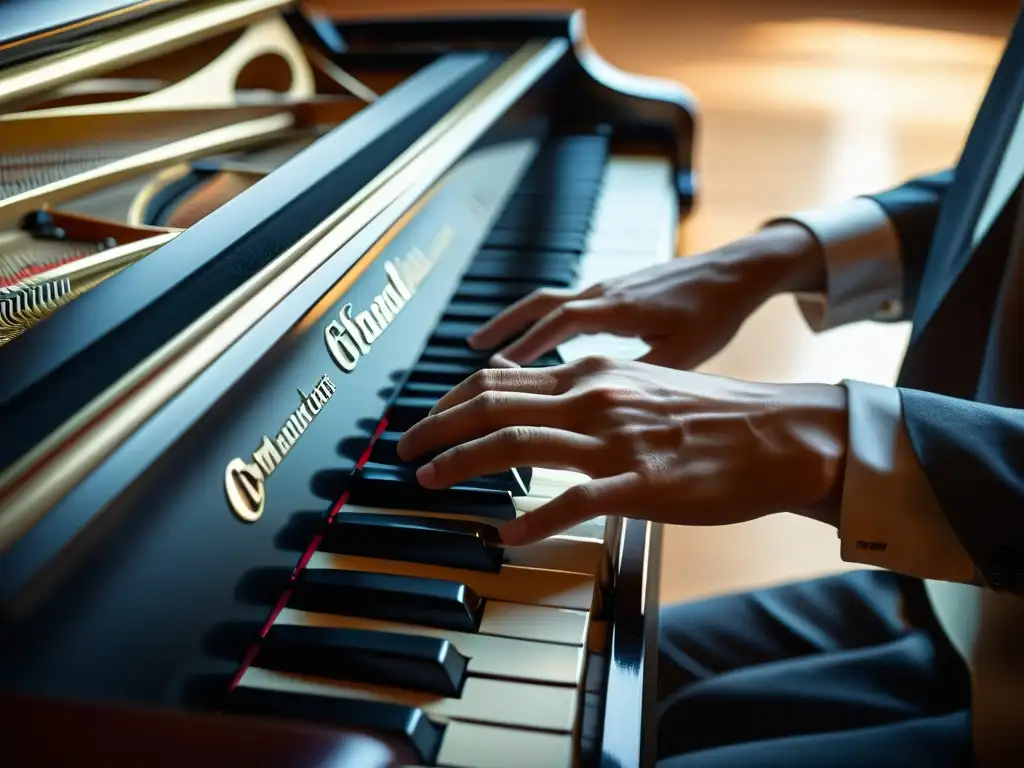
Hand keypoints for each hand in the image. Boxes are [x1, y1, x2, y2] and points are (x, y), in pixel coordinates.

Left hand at [396, 356, 847, 545]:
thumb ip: (577, 387)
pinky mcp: (642, 484)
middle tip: (404, 451)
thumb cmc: (707, 413)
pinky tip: (506, 538)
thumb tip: (521, 388)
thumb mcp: (634, 383)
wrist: (778, 433)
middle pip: (493, 406)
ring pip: (518, 444)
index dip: (450, 402)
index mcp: (592, 375)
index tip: (424, 423)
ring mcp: (616, 442)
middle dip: (437, 428)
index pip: (499, 380)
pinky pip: (574, 502)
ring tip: (430, 480)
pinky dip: (532, 522)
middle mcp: (594, 398)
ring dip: (463, 463)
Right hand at [468, 223, 823, 368]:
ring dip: (511, 323)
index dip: (523, 347)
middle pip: (538, 307)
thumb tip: (607, 409)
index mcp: (619, 307)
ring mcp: (606, 288)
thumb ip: (642, 375)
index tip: (494, 373)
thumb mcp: (684, 352)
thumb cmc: (715, 312)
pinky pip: (562, 304)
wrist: (737, 270)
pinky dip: (537, 322)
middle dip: (500, 331)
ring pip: (545, 302)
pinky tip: (533, 342)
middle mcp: (604, 292)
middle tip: (470, 353)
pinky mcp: (613, 291)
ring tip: (480, 347)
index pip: (556, 323)